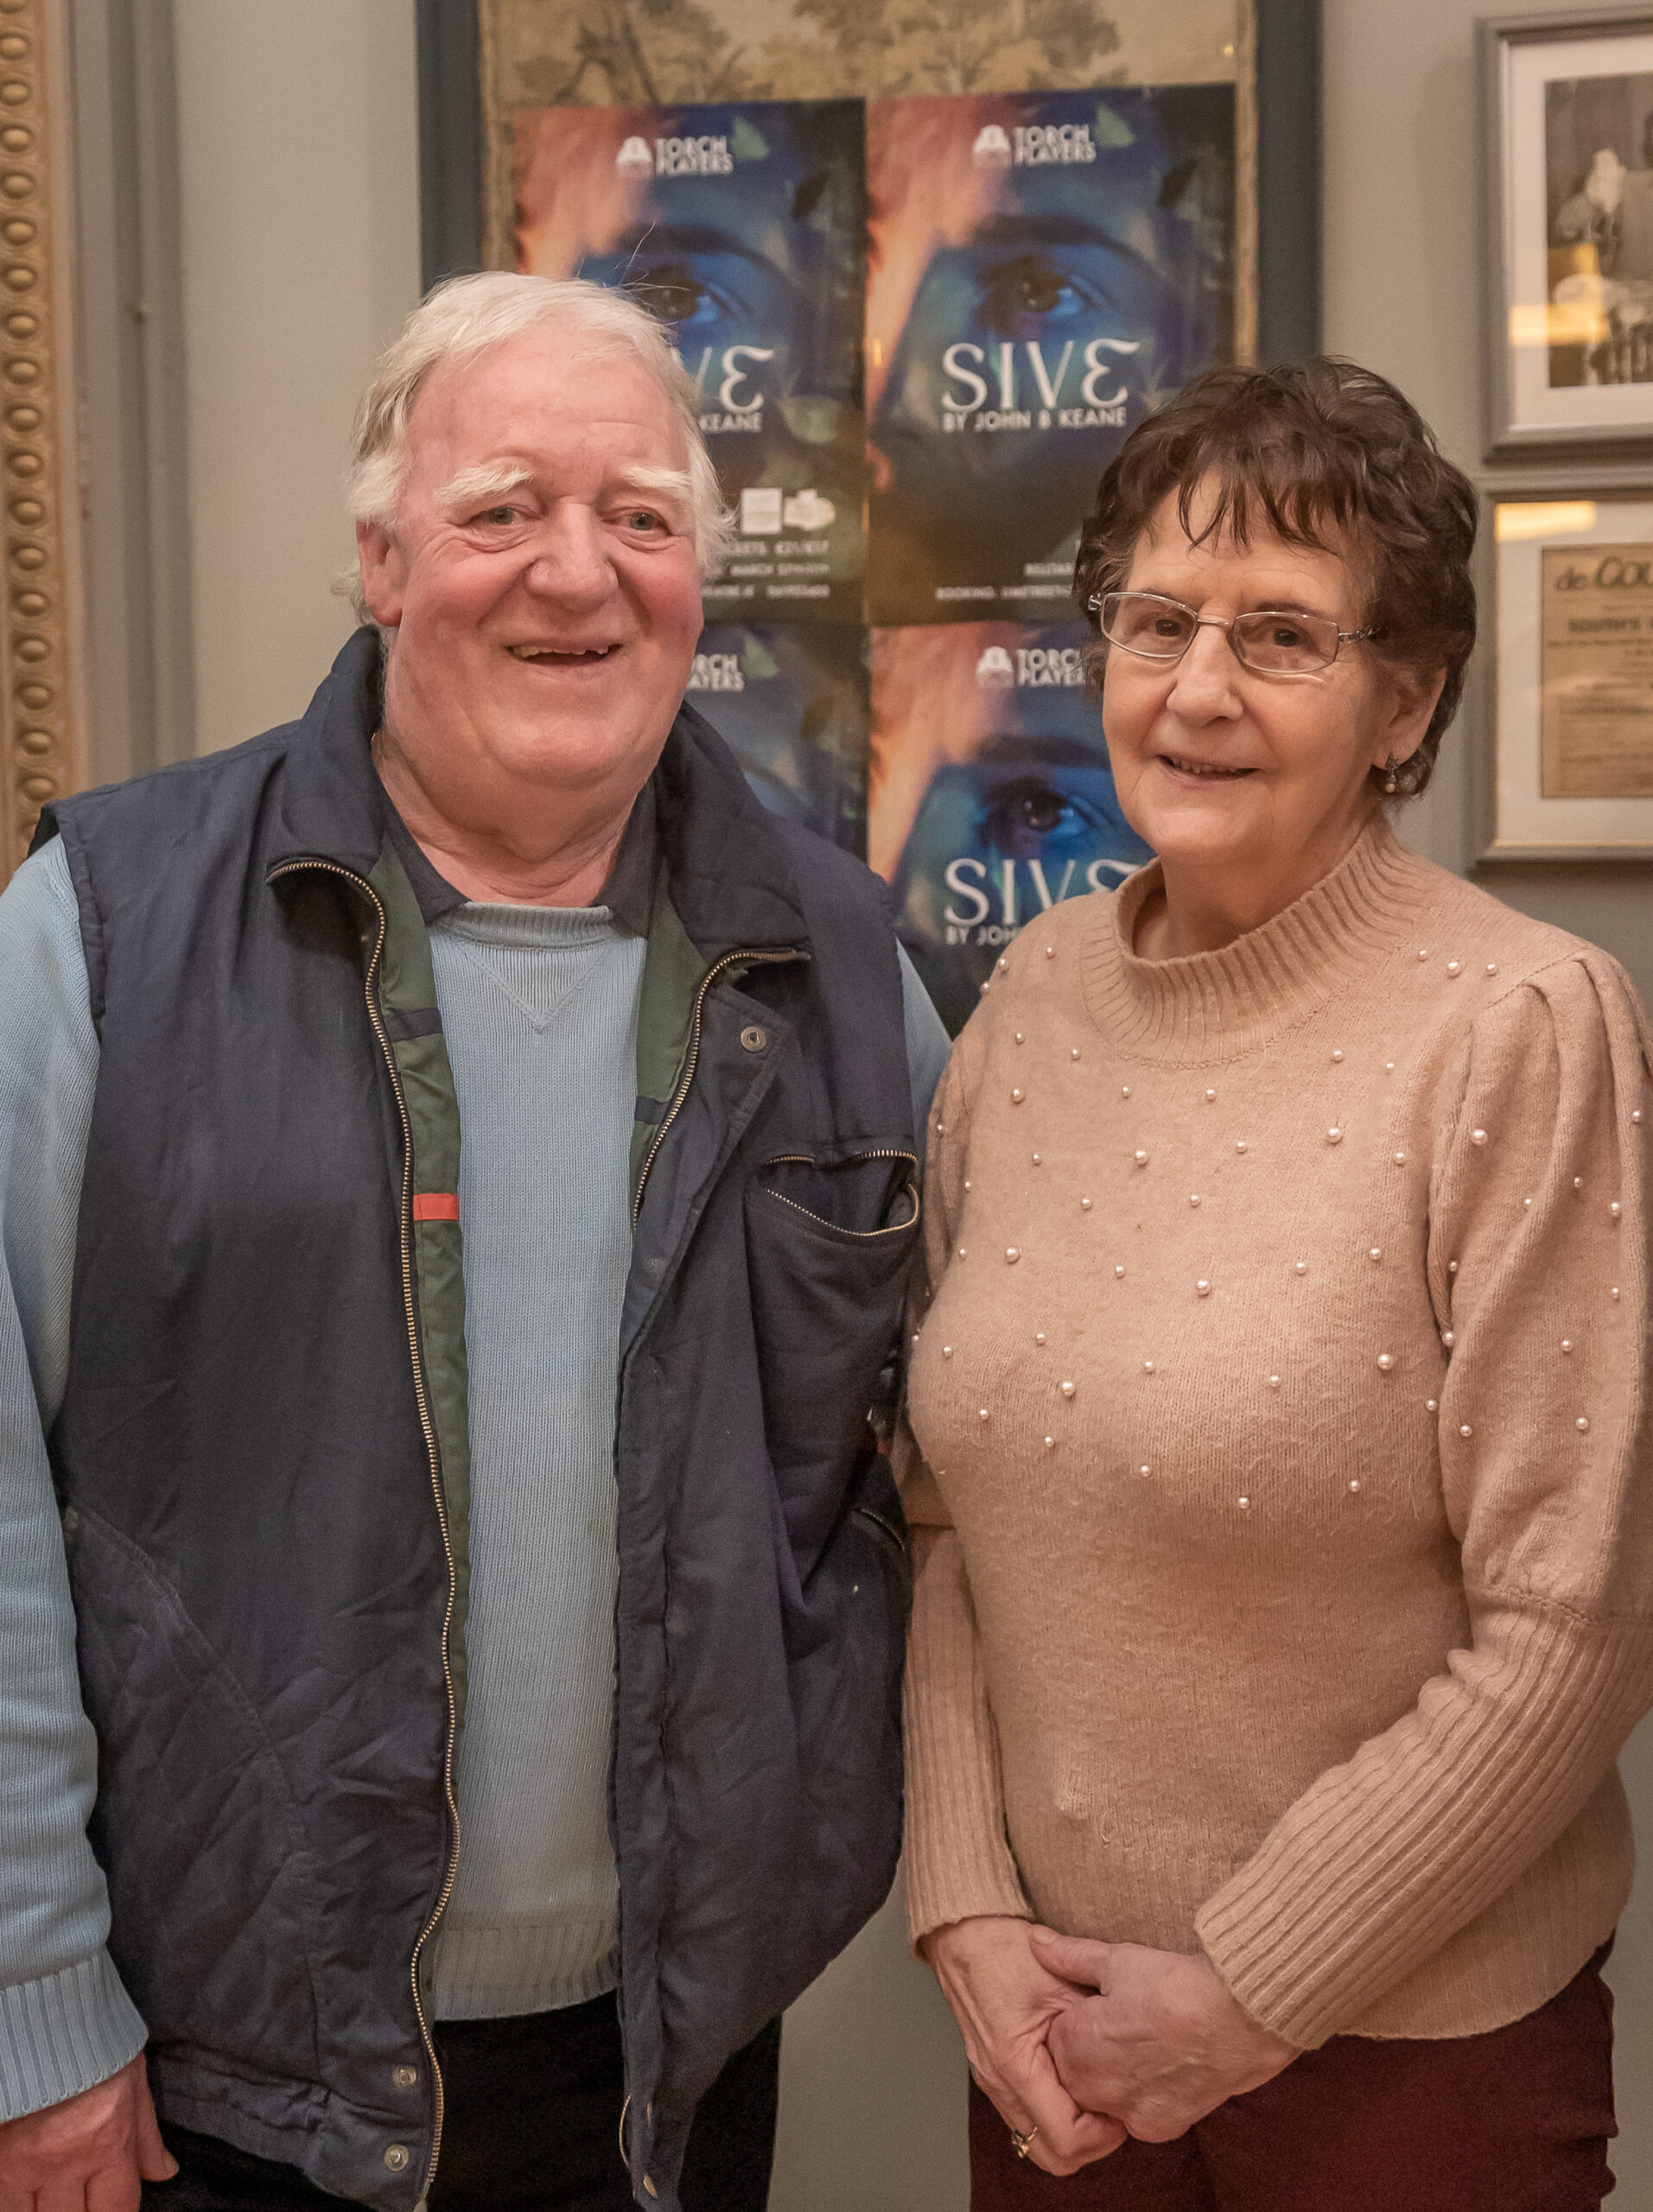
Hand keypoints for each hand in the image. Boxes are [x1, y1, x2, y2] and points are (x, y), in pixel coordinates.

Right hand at [0, 2053, 175, 2211]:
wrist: (42, 2013)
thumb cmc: (93, 2041)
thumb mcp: (132, 2080)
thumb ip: (146, 2136)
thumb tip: (165, 2172)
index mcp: (108, 2142)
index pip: (118, 2211)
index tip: (110, 2207)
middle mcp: (65, 2162)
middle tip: (82, 2197)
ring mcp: (24, 2165)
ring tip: (56, 2197)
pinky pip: (3, 2207)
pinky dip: (16, 2206)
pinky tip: (29, 2196)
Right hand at [925, 1916, 1126, 2176]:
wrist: (964, 1935)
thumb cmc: (1006, 1951)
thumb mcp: (1062, 1980)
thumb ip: (1093, 2025)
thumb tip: (1130, 2056)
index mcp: (1014, 2063)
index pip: (1065, 2138)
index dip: (1102, 2134)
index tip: (1120, 2109)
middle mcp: (998, 2083)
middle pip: (1050, 2157)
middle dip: (1089, 2144)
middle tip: (1111, 2111)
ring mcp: (992, 2083)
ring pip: (1036, 2144)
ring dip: (1071, 2131)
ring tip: (1093, 2096)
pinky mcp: (993, 2075)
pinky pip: (1026, 2119)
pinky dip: (1053, 2116)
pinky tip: (1072, 2084)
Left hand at [1034, 1931, 1298, 2142]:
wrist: (1240, 2019)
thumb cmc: (1176, 1984)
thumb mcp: (1118, 1960)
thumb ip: (1069, 1956)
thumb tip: (1035, 1941)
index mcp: (1078, 2045)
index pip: (1054, 2038)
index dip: (1075, 2019)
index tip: (1097, 2006)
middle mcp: (1097, 2087)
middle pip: (1073, 2073)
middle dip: (1087, 2051)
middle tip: (1121, 2024)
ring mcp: (1129, 2111)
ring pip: (1103, 2097)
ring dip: (1112, 2076)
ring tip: (1143, 2043)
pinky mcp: (1160, 2126)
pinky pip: (1135, 2115)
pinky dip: (1142, 2096)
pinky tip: (1161, 2066)